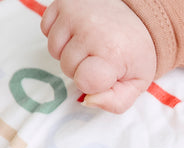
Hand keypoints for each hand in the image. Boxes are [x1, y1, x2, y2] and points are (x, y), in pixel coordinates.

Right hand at [40, 0, 157, 112]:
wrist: (137, 15)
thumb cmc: (133, 52)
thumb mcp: (136, 83)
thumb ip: (115, 102)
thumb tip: (87, 101)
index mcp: (112, 54)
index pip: (84, 82)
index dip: (91, 83)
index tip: (104, 73)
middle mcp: (92, 31)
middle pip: (67, 67)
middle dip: (80, 68)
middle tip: (99, 56)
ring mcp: (75, 14)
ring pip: (54, 50)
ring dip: (67, 52)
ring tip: (88, 44)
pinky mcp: (63, 2)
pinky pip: (45, 29)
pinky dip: (58, 34)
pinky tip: (77, 31)